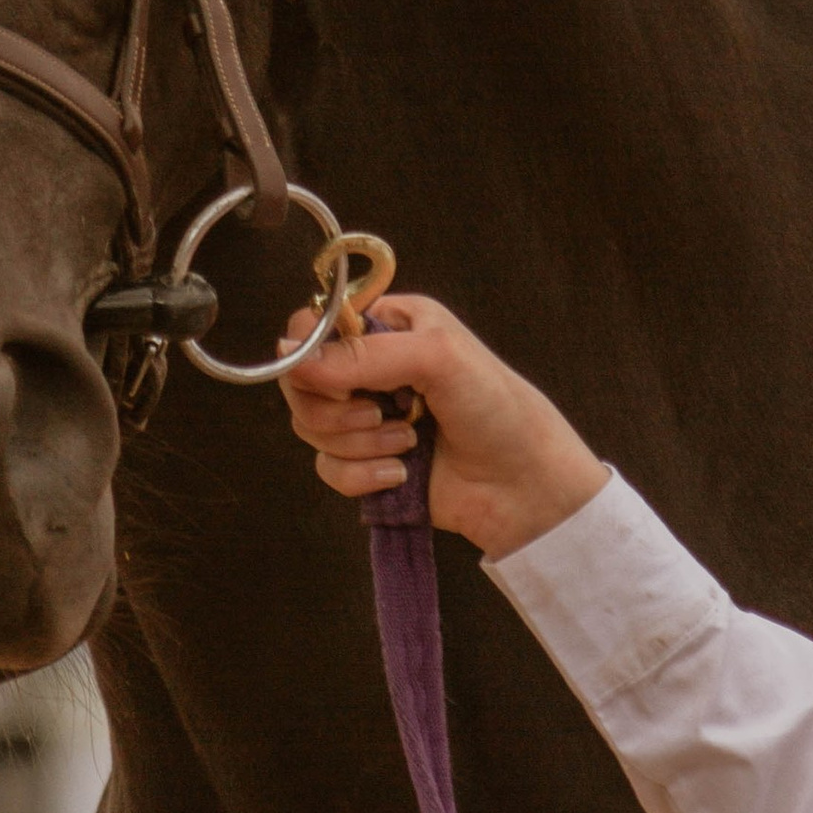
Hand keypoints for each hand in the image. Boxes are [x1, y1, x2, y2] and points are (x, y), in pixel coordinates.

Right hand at [278, 292, 608, 560]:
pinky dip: (361, 476)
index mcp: (392, 325)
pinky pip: (328, 468)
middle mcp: (375, 367)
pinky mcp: (368, 464)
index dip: (313, 353)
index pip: (318, 326)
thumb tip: (287, 355)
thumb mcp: (436, 359)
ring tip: (408, 443)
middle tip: (378, 413)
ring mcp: (369, 418)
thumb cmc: (498, 409)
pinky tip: (402, 475)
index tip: (334, 377)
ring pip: (311, 427)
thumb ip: (361, 354)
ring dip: (358, 442)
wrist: (526, 487)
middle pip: (302, 381)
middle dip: (335, 407)